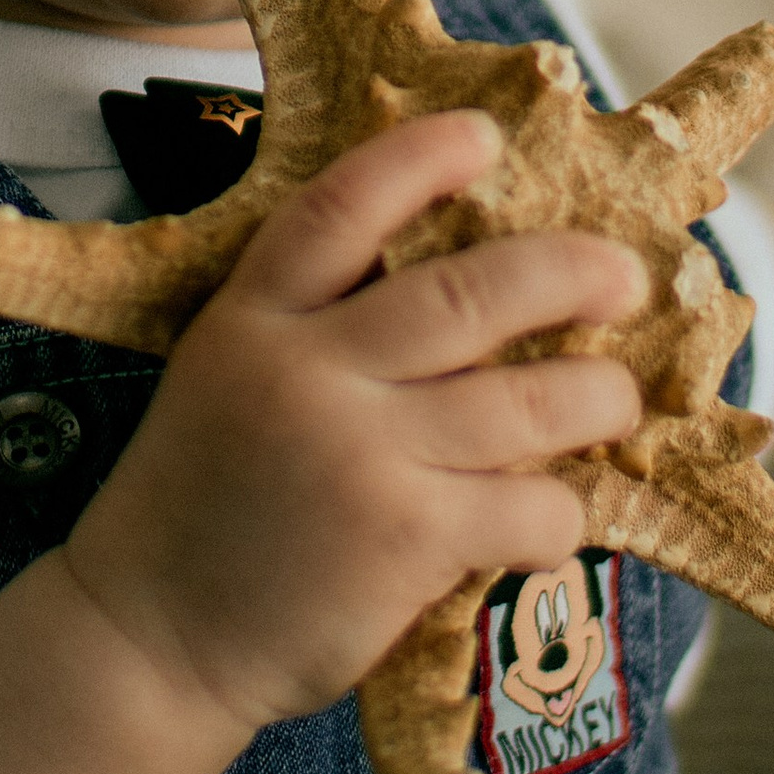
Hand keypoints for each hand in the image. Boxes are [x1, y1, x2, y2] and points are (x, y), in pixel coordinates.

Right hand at [65, 106, 643, 739]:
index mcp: (253, 316)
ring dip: (594, 395)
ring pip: (523, 401)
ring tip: (614, 396)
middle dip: (567, 274)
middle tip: (624, 275)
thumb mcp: (229, 374)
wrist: (150, 636)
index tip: (485, 137)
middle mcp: (308, 371)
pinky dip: (559, 512)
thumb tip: (455, 284)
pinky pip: (526, 505)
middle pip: (465, 292)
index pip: (341, 207)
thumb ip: (314, 327)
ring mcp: (360, 454)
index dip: (419, 159)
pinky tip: (553, 519)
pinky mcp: (404, 538)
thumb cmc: (206, 501)